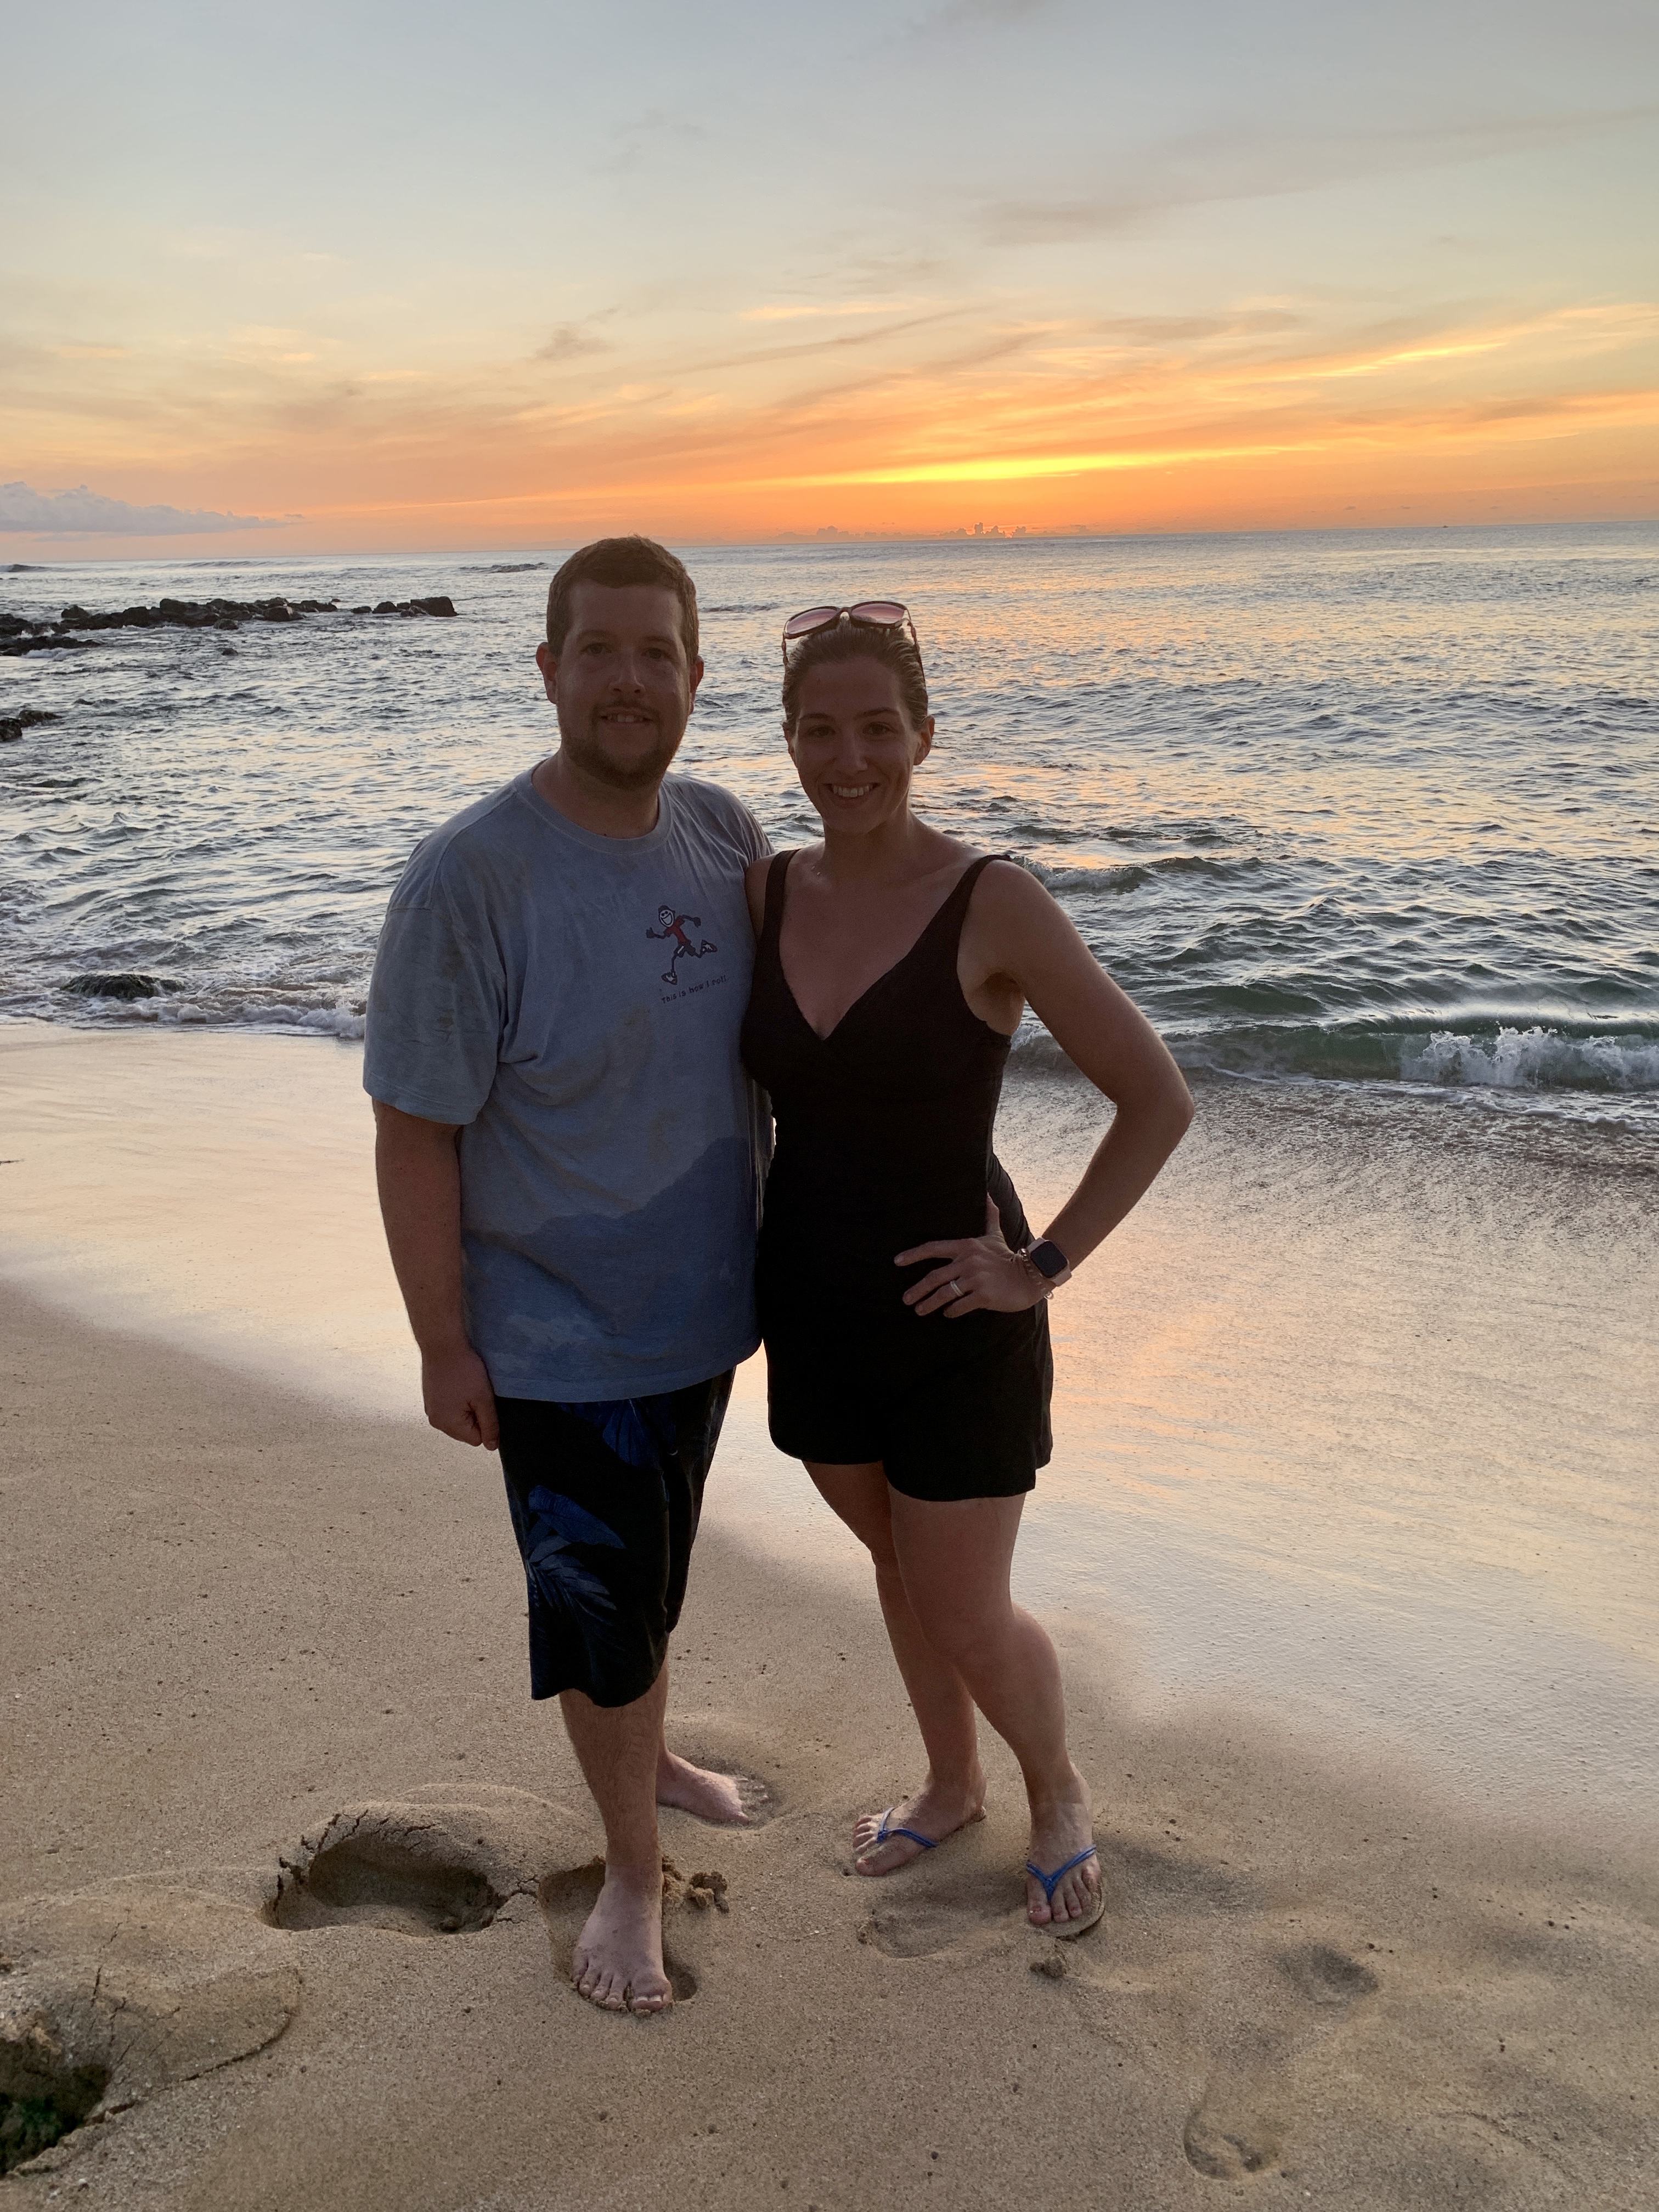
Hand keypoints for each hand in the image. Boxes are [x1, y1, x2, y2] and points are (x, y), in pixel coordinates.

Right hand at [421, 1342, 500, 1448]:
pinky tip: (457, 1384)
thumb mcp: (483, 1398)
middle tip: (475, 1393)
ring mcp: (430, 1410)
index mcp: (448, 1425)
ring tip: (466, 1387)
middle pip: (465, 1431)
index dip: (485, 1423)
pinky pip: (448, 1409)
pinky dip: (456, 1400)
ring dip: (465, 1408)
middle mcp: (436, 1421)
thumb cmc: (464, 1370)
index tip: (484, 1403)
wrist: (441, 1345)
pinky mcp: (429, 1398)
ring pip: (457, 1419)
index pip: (476, 1439)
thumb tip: (491, 1447)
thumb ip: (489, 1425)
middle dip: (474, 1416)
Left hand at [895, 1196, 1044, 1318]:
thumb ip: (989, 1216)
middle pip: (935, 1277)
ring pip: (945, 1293)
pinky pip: (960, 1305)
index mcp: (966, 1246)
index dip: (913, 1254)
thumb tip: (987, 1195)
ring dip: (929, 1304)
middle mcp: (968, 1261)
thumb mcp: (995, 1235)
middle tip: (906, 1300)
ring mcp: (976, 1278)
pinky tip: (947, 1314)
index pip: (934, 1248)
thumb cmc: (1008, 1257)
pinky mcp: (984, 1295)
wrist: (1030, 1276)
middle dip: (917, 1290)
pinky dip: (951, 1311)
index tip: (897, 1261)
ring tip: (919, 1311)